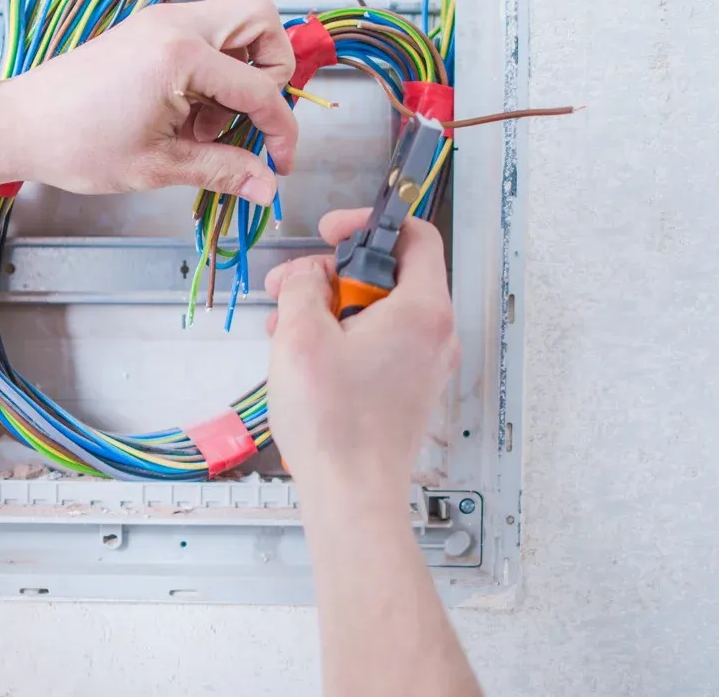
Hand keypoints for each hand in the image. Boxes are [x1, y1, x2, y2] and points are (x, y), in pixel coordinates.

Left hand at [0, 0, 295, 202]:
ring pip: (236, 25)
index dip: (280, 130)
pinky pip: (206, 39)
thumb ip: (223, 171)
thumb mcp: (158, 166)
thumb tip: (267, 187)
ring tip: (209, 127)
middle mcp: (176, 24)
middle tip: (251, 119)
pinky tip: (190, 116)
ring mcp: (162, 22)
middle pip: (262, 22)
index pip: (261, 87)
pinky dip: (215, 72)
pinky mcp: (150, 31)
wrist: (19, 125)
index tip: (279, 164)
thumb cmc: (76, 144)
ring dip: (242, 73)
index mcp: (182, 54)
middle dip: (273, 72)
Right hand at [264, 209, 460, 498]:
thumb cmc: (335, 425)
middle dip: (332, 273)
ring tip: (284, 326)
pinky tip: (302, 355)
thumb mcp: (301, 335)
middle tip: (290, 286)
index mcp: (423, 309)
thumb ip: (303, 286)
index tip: (330, 233)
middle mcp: (434, 334)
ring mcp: (424, 364)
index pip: (416, 235)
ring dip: (329, 308)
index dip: (369, 223)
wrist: (352, 496)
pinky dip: (342, 337)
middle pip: (388, 274)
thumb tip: (307, 277)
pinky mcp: (407, 389)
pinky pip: (378, 343)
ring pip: (377, 310)